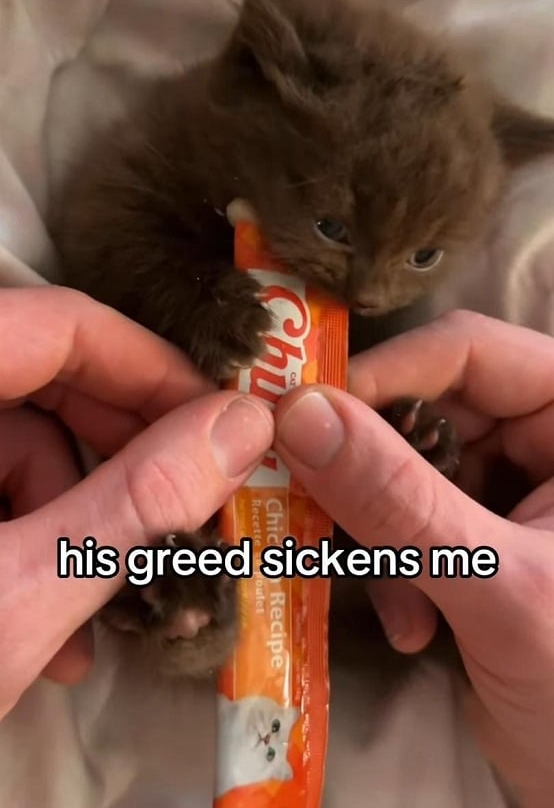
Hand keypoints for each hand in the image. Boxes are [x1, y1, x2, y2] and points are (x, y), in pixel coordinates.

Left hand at [0, 287, 271, 717]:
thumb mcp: (18, 597)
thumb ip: (136, 503)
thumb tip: (242, 426)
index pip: (54, 324)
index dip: (149, 365)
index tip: (219, 421)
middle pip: (37, 377)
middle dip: (118, 453)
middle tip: (182, 509)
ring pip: (12, 442)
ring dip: (74, 517)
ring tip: (103, 608)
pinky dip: (26, 541)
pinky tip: (46, 624)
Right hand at [274, 310, 553, 805]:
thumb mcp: (500, 586)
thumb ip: (401, 502)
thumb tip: (300, 416)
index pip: (469, 351)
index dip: (384, 376)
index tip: (302, 420)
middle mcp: (547, 437)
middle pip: (428, 408)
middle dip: (375, 477)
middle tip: (318, 515)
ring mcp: (514, 486)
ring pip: (408, 468)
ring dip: (383, 536)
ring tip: (395, 600)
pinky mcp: (483, 533)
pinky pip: (412, 519)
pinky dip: (398, 569)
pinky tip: (412, 626)